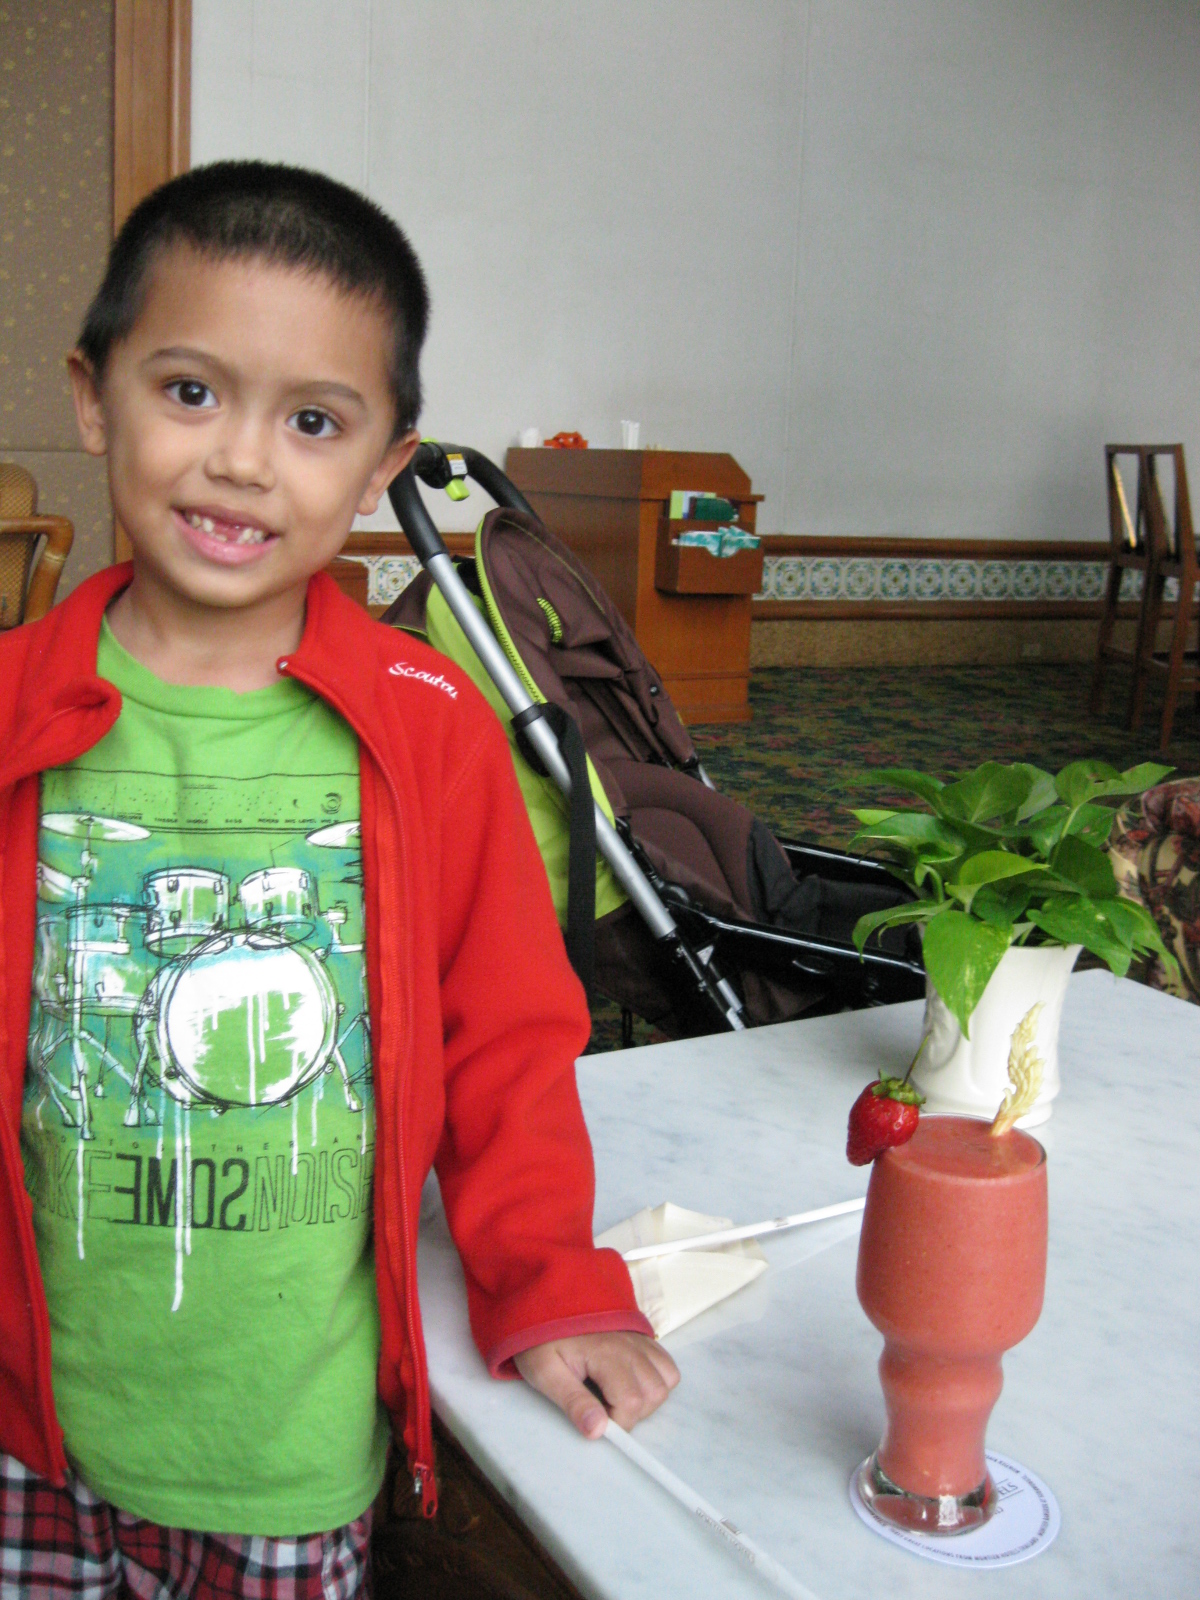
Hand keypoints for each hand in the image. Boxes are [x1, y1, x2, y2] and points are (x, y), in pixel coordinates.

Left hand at [513, 1332, 679, 1438]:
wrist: (547, 1302)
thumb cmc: (542, 1340)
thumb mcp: (545, 1373)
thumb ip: (574, 1402)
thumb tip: (598, 1431)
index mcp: (606, 1354)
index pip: (631, 1403)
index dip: (617, 1422)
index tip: (595, 1418)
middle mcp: (630, 1345)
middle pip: (654, 1394)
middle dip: (633, 1412)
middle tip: (604, 1406)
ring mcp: (639, 1339)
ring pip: (666, 1380)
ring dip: (647, 1397)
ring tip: (617, 1395)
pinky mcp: (643, 1337)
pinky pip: (667, 1364)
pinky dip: (657, 1379)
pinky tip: (631, 1381)